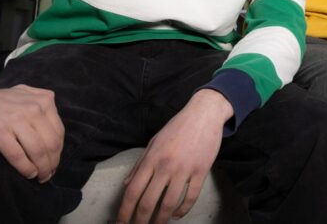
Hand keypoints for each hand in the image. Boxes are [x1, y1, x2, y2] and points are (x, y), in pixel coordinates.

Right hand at [0, 85, 63, 181]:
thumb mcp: (26, 97)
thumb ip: (42, 109)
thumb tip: (56, 137)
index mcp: (44, 99)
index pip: (59, 132)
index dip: (58, 152)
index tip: (54, 163)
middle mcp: (33, 107)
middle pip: (51, 143)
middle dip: (52, 163)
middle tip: (48, 174)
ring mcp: (16, 118)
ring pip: (38, 151)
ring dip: (42, 168)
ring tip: (40, 177)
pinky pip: (18, 155)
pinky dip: (26, 168)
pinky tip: (28, 174)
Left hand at [117, 89, 230, 223]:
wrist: (204, 113)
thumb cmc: (177, 127)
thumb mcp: (153, 142)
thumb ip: (139, 164)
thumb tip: (127, 184)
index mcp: (151, 159)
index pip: (132, 192)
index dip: (124, 212)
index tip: (121, 223)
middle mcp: (165, 166)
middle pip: (148, 202)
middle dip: (140, 221)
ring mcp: (184, 169)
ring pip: (169, 204)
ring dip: (161, 219)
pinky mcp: (201, 170)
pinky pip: (191, 197)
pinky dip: (183, 210)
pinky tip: (177, 215)